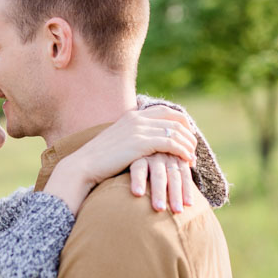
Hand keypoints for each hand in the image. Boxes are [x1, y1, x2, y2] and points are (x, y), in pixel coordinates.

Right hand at [46, 107, 196, 214]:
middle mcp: (137, 118)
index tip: (187, 135)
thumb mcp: (117, 143)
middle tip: (193, 148)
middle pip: (175, 119)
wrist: (83, 167)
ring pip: (175, 132)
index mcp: (132, 115)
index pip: (165, 111)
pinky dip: (183, 151)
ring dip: (188, 145)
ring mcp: (139, 129)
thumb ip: (131, 137)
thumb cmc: (98, 161)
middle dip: (189, 133)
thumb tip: (142, 144)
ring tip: (192, 158)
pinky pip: (171, 144)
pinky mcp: (141, 143)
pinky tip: (187, 161)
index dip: (181, 122)